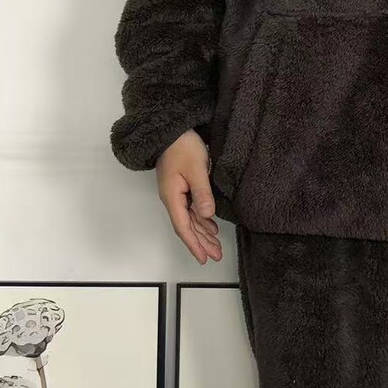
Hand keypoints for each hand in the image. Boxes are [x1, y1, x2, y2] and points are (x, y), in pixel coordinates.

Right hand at [156, 130, 222, 263]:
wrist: (172, 129)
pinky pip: (192, 209)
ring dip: (202, 233)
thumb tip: (207, 216)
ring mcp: (176, 193)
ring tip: (216, 247)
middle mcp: (172, 198)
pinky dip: (202, 220)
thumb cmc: (182, 145)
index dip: (194, 244)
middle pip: (186, 227)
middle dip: (201, 243)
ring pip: (190, 220)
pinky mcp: (182, 187)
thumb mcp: (196, 168)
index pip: (183, 226)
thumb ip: (202, 193)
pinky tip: (210, 227)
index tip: (203, 258)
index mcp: (172, 196)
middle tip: (216, 256)